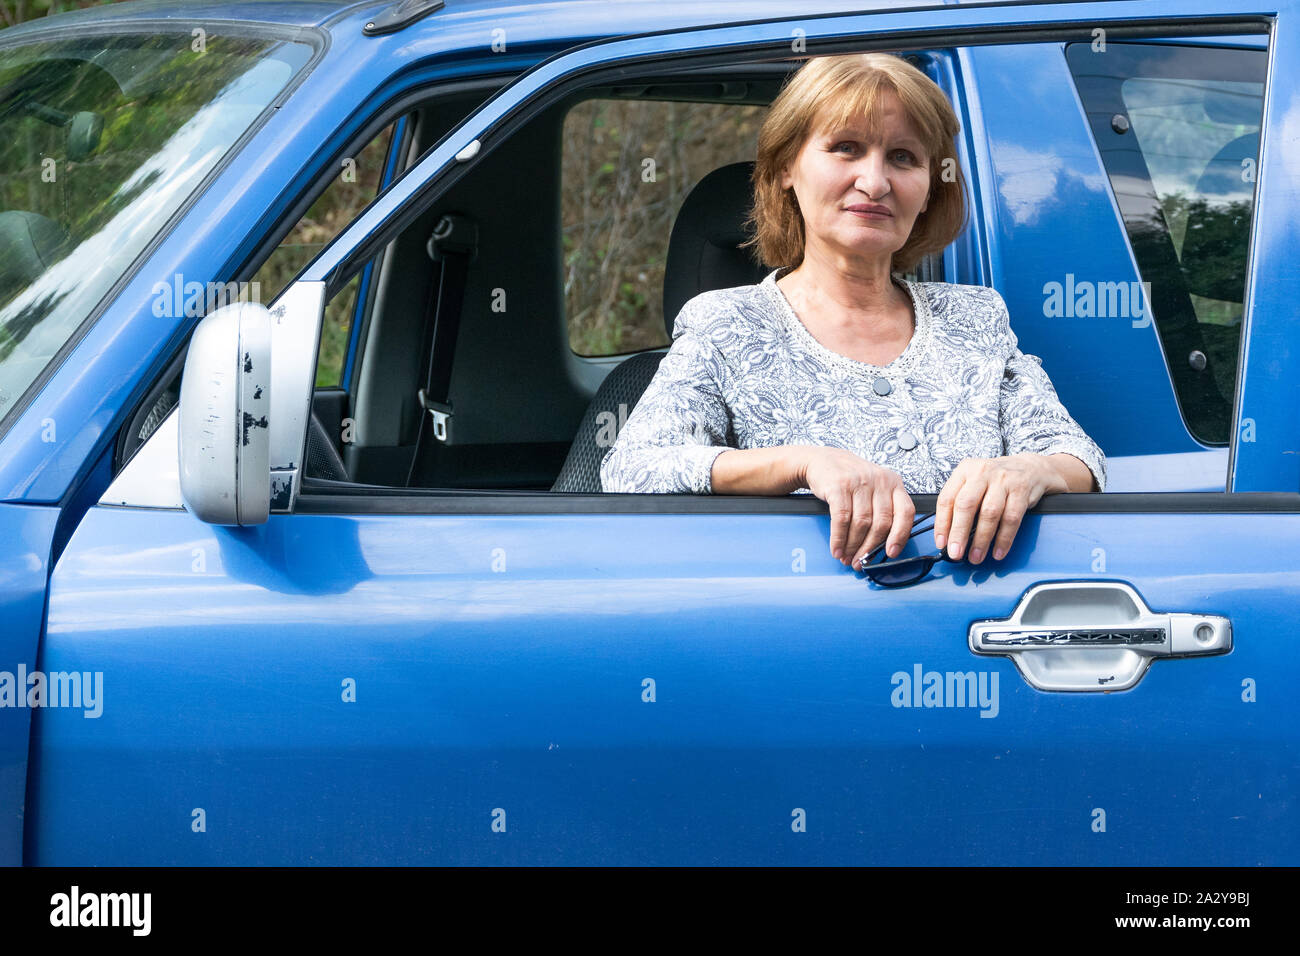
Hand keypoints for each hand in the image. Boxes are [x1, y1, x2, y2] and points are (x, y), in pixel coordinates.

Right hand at [799, 447, 914, 569]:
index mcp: (893, 483)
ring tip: (846, 557)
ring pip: (861, 524)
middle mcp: (879, 481)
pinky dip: (839, 538)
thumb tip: (885, 546)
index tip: (891, 553)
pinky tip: (837, 548)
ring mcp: (859, 482)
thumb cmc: (851, 479)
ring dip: (853, 546)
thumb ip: (884, 510)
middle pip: (881, 523)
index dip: (900, 536)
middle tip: (860, 562)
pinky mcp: (839, 486)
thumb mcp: (875, 487)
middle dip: (870, 548)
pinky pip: (842, 519)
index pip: (905, 513)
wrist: (823, 460)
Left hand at [933, 453, 1065, 563]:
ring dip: (982, 540)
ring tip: (976, 556)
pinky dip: (1004, 539)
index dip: (942, 524)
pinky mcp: (1021, 490)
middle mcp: (982, 472)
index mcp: (965, 470)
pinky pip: (1011, 519)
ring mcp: (1003, 480)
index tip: (941, 542)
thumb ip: (960, 502)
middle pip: (966, 505)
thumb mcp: (974, 481)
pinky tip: (997, 551)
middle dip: (959, 533)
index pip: (947, 499)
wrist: (1030, 467)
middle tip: (956, 552)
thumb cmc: (996, 480)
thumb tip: (949, 535)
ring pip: (989, 514)